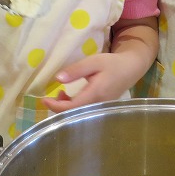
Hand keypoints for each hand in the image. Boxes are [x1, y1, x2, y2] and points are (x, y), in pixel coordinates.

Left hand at [42, 16, 158, 112]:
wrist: (130, 68)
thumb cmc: (111, 64)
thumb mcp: (93, 62)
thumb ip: (76, 70)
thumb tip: (58, 79)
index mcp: (95, 94)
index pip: (71, 107)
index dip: (55, 106)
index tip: (44, 99)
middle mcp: (97, 105)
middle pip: (73, 113)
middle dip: (58, 107)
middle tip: (50, 96)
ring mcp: (99, 108)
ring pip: (78, 113)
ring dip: (65, 106)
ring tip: (59, 94)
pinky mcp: (100, 107)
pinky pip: (83, 111)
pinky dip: (73, 105)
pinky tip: (69, 96)